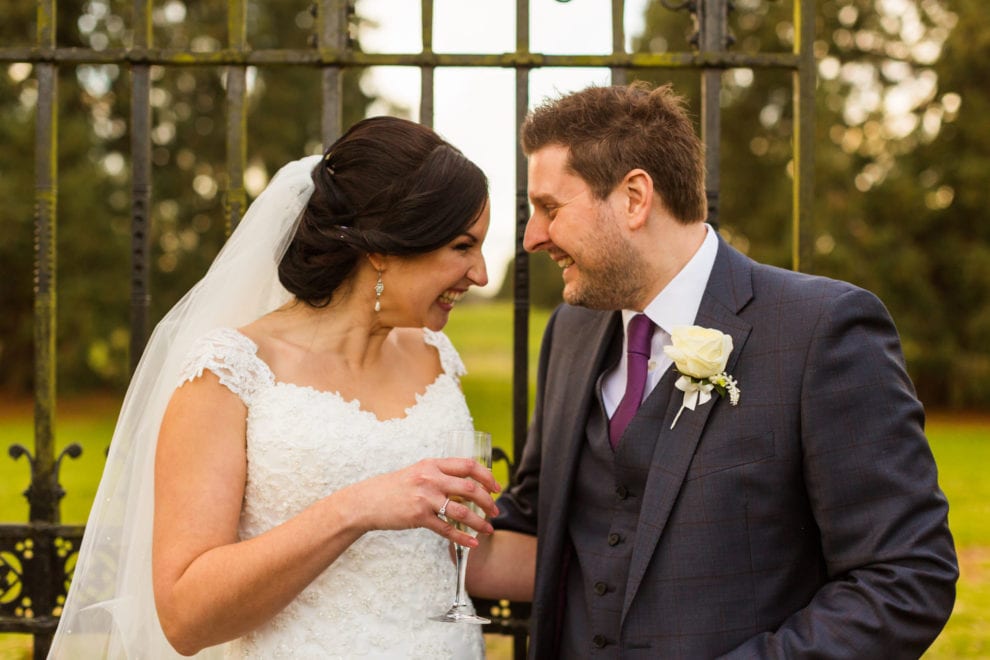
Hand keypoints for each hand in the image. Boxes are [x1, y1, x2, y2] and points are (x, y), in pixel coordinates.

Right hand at [338, 457, 500, 546]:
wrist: (367, 501)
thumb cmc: (394, 488)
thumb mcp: (418, 472)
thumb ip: (440, 475)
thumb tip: (467, 486)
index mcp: (432, 464)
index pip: (468, 465)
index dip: (487, 476)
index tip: (496, 487)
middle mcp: (430, 478)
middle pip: (470, 487)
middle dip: (488, 501)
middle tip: (496, 510)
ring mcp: (425, 498)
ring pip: (462, 510)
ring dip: (479, 521)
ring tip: (489, 529)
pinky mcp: (419, 517)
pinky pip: (446, 529)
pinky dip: (462, 537)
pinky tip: (472, 543)